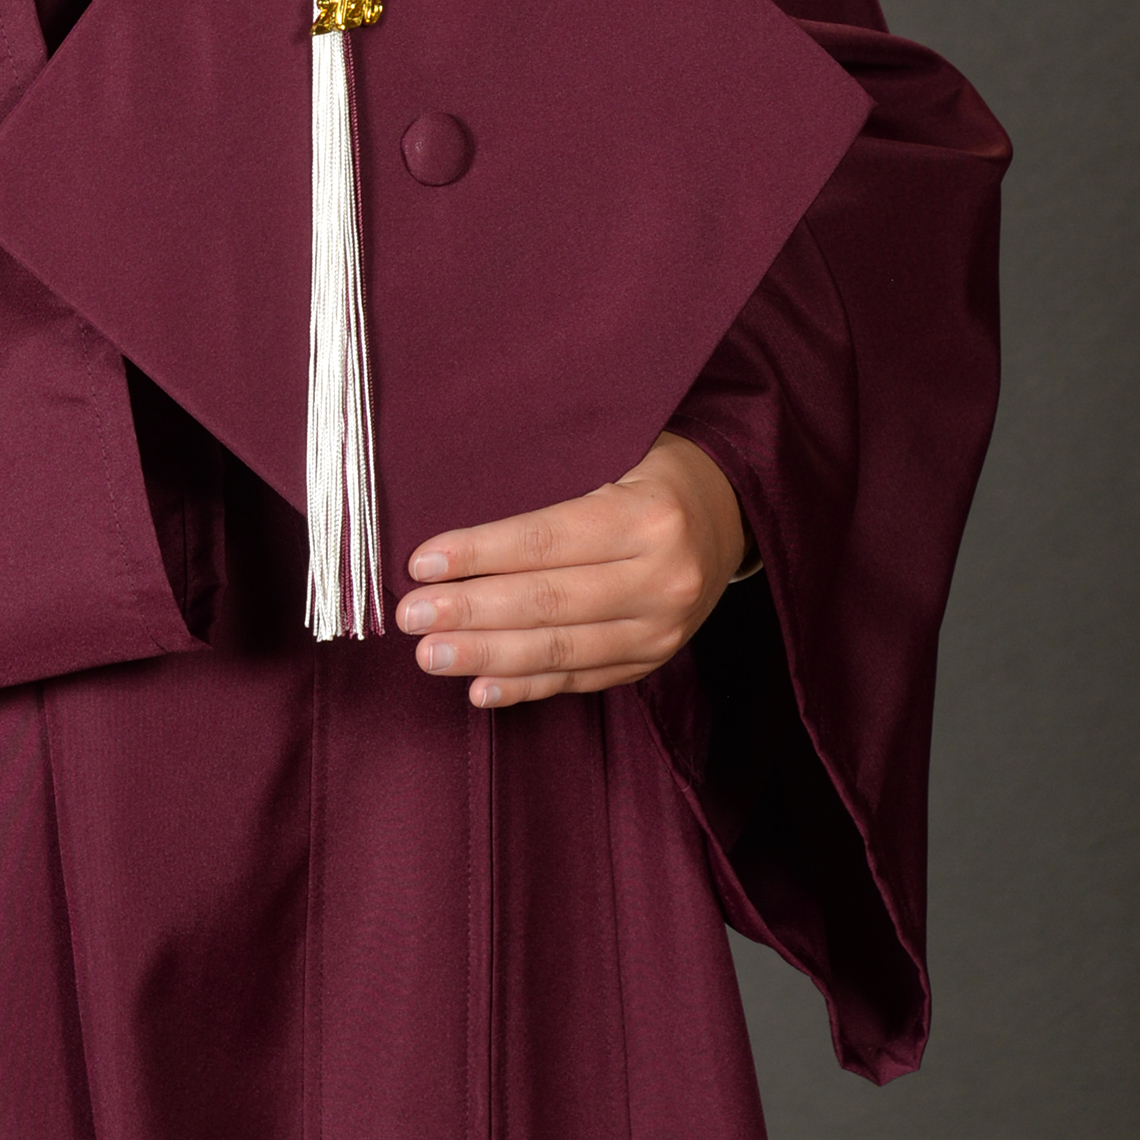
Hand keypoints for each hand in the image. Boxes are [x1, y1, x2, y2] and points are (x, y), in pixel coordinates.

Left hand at [395, 435, 749, 708]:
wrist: (729, 514)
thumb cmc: (652, 470)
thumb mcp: (616, 450)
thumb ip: (552, 478)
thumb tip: (458, 507)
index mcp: (650, 517)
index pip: (547, 540)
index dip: (480, 553)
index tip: (421, 563)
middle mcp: (664, 579)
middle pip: (549, 602)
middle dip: (470, 612)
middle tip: (410, 616)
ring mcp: (662, 630)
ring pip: (561, 650)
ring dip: (487, 656)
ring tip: (429, 656)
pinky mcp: (653, 661)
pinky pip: (581, 679)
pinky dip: (527, 687)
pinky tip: (480, 689)